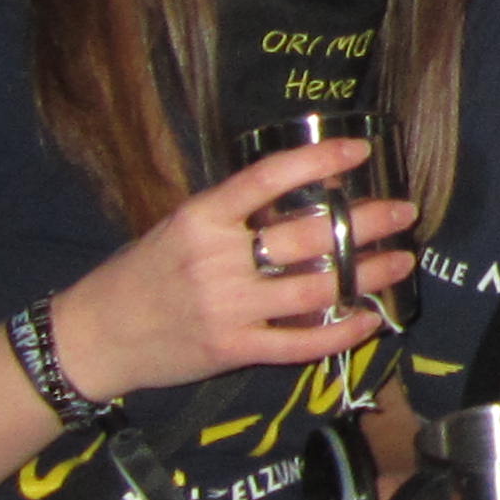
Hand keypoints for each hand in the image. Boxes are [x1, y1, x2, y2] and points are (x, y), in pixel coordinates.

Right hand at [44, 139, 418, 405]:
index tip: (360, 151)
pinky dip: (341, 332)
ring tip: (401, 261)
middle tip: (404, 211)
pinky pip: (300, 342)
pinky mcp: (232, 349)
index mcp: (200, 217)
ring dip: (368, 274)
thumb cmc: (141, 275)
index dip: (318, 160)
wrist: (94, 337)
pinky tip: (369, 319)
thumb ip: (233, 215)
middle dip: (367, 222)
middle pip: (308, 235)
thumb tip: (301, 190)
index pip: (267, 178)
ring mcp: (227, 307)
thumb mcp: (178, 228)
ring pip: (316, 287)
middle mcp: (216, 259)